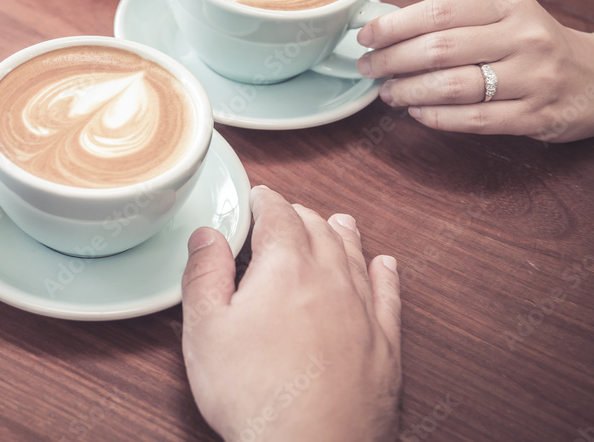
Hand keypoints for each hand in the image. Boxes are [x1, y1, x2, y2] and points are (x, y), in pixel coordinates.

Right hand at [181, 186, 400, 441]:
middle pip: (318, 228)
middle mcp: (331, 279)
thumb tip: (207, 234)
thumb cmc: (256, 395)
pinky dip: (384, 273)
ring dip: (340, 233)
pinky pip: (388, 295)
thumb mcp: (205, 331)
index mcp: (285, 268)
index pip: (278, 214)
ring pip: (354, 254)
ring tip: (335, 221)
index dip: (263, 200)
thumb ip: (204, 274)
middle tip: (282, 214)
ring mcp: (362, 310)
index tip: (256, 198)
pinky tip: (384, 265)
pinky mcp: (385, 344)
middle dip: (298, 214)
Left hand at [356, 0, 593, 141]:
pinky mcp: (535, 116)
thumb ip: (458, 21)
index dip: (395, 25)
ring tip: (387, 93)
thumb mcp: (507, 17)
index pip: (440, 11)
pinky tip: (416, 113)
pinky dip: (435, 117)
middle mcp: (524, 38)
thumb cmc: (538, 45)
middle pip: (439, 48)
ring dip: (408, 91)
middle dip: (392, 60)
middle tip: (368, 68)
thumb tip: (389, 29)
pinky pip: (472, 120)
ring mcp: (533, 79)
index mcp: (510, 6)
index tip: (366, 37)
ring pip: (452, 86)